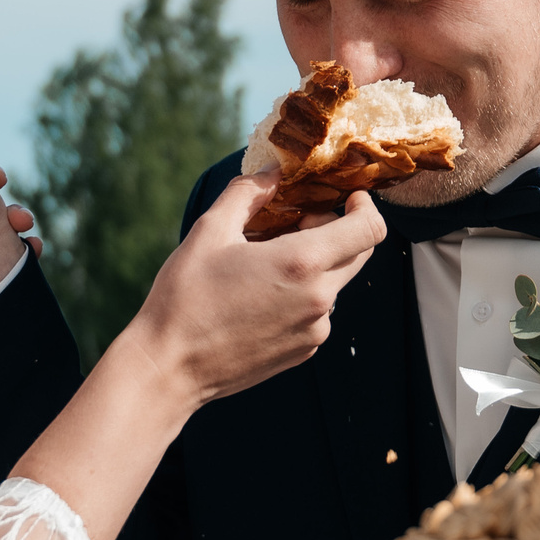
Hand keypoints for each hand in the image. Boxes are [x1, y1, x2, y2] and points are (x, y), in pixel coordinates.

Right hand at [119, 174, 386, 408]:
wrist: (169, 368)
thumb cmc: (185, 298)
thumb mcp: (211, 230)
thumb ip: (248, 193)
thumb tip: (273, 171)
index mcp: (303, 263)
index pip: (369, 229)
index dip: (366, 207)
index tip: (348, 197)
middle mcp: (319, 299)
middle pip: (359, 254)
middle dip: (338, 230)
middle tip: (298, 220)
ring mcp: (315, 330)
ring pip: (336, 283)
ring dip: (317, 262)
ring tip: (269, 259)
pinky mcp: (304, 351)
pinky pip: (318, 311)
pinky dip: (303, 293)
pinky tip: (262, 292)